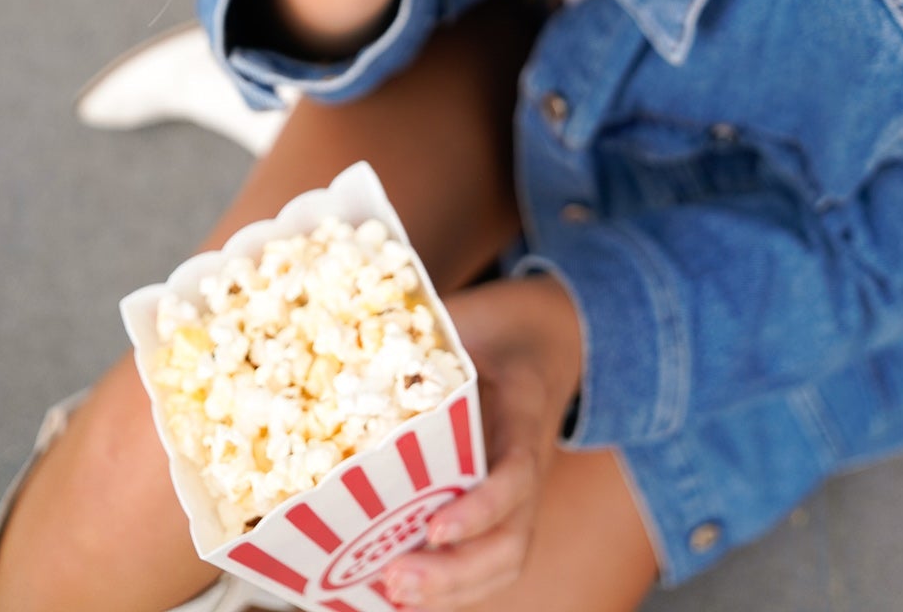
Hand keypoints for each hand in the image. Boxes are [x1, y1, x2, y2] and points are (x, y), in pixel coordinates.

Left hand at [380, 278, 582, 607]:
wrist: (544, 337)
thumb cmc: (498, 327)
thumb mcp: (470, 318)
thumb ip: (426, 335)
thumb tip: (358, 347)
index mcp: (524, 414)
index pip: (517, 474)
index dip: (481, 507)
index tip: (435, 528)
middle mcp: (527, 465)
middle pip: (511, 542)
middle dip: (455, 574)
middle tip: (394, 581)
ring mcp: (517, 493)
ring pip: (500, 560)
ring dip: (449, 590)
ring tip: (390, 597)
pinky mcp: (499, 506)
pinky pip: (482, 556)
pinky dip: (445, 586)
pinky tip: (394, 594)